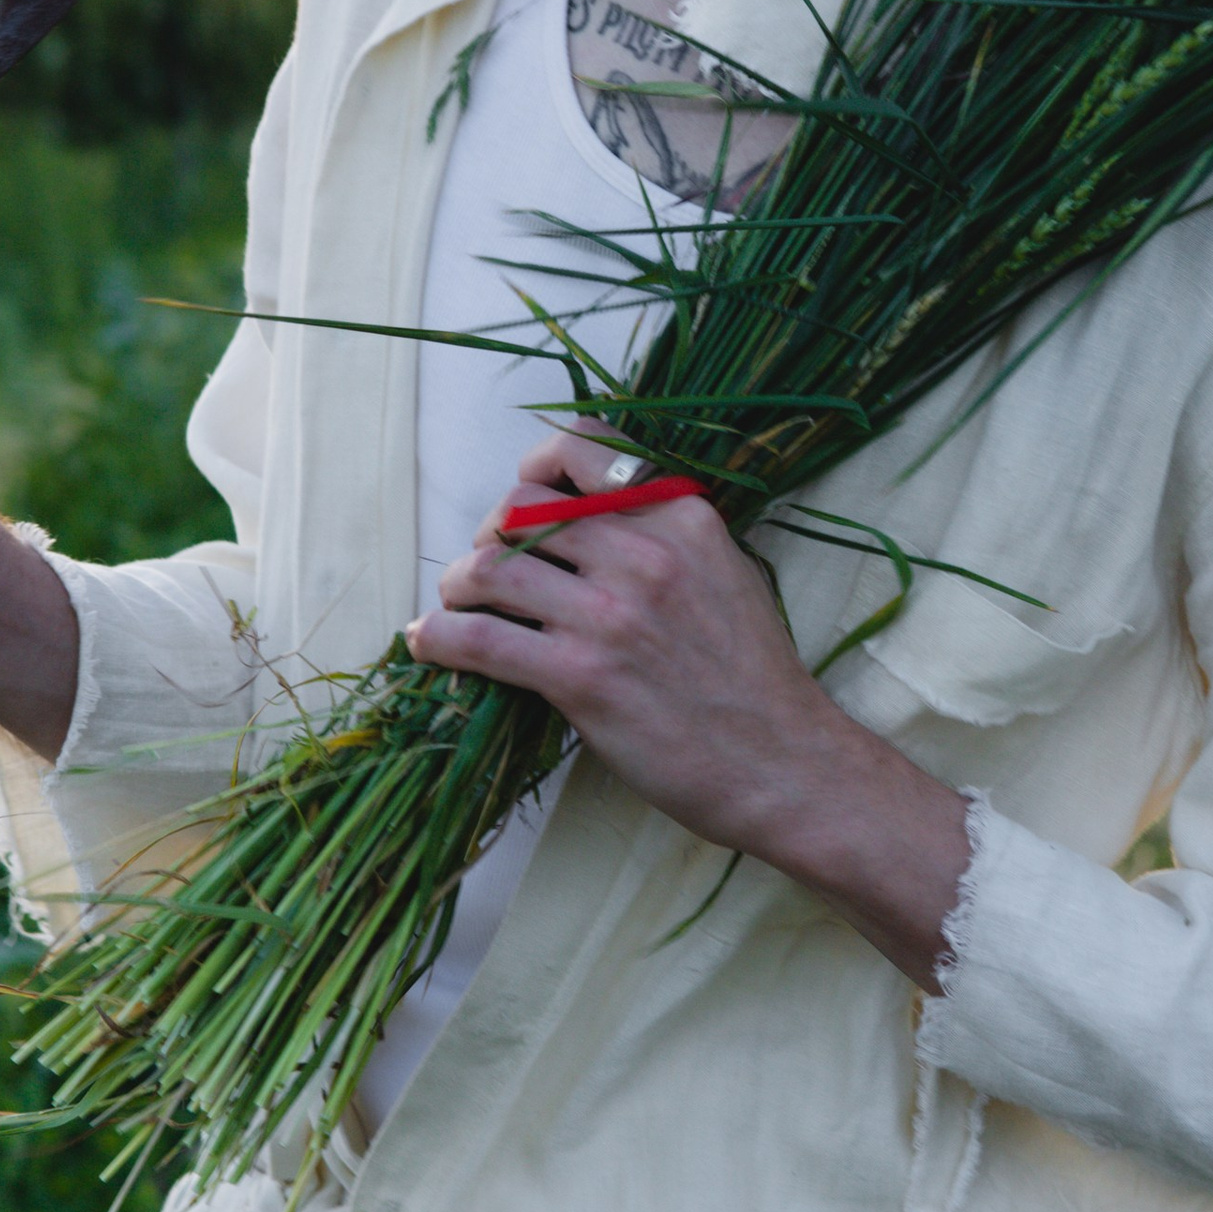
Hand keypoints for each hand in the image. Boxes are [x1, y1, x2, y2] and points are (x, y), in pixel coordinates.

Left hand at [408, 432, 971, 986]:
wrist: (782, 764)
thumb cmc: (755, 678)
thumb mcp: (726, 572)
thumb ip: (664, 533)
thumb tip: (589, 515)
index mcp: (680, 516)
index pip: (583, 448)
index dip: (534, 469)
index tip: (523, 503)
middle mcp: (643, 552)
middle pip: (520, 509)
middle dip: (488, 535)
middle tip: (489, 571)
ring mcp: (610, 615)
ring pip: (489, 568)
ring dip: (459, 587)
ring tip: (458, 608)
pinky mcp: (582, 677)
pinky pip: (481, 639)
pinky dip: (440, 638)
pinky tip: (429, 644)